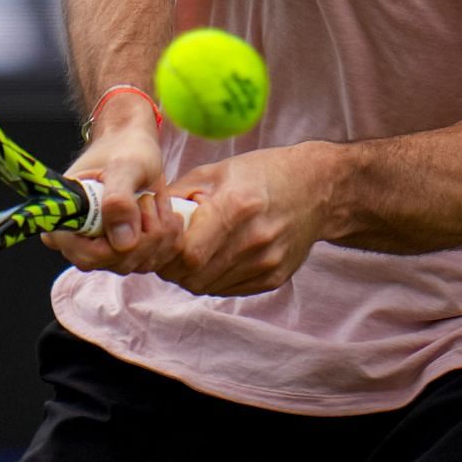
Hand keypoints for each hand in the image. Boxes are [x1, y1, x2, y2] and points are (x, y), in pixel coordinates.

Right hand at [40, 103, 187, 273]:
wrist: (135, 144)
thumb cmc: (124, 149)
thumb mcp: (125, 167)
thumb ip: (119, 200)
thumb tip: (123, 243)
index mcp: (64, 223)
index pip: (90, 256)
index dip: (121, 243)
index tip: (140, 207)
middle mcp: (79, 243)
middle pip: (117, 262)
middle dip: (146, 234)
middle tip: (151, 198)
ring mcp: (104, 250)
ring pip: (139, 263)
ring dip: (161, 233)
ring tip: (158, 199)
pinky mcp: (126, 251)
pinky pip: (153, 260)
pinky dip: (169, 238)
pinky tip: (167, 213)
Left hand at [160, 142, 334, 295]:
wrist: (318, 188)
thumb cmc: (263, 173)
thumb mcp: (217, 171)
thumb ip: (178, 196)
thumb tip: (142, 216)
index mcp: (238, 207)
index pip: (187, 253)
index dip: (166, 252)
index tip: (161, 241)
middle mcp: (255, 240)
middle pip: (194, 276)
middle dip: (173, 267)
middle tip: (169, 250)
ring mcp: (267, 263)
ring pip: (208, 287)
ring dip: (191, 275)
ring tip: (193, 250)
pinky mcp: (274, 278)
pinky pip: (228, 289)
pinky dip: (213, 278)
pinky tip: (216, 257)